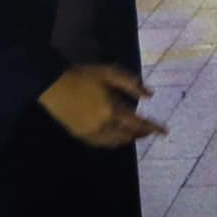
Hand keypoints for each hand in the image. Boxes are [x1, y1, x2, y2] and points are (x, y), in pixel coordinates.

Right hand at [39, 64, 166, 147]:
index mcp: (110, 110)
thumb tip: (150, 95)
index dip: (152, 128)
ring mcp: (89, 133)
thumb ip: (131, 84)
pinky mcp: (79, 135)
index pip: (137, 123)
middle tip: (150, 130)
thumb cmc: (83, 75)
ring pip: (114, 142)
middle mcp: (101, 125)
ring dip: (127, 138)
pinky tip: (116, 135)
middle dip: (141, 134)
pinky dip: (112, 141)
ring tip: (135, 133)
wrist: (52, 84)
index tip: (164, 131)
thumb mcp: (109, 73)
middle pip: (127, 136)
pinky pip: (101, 143)